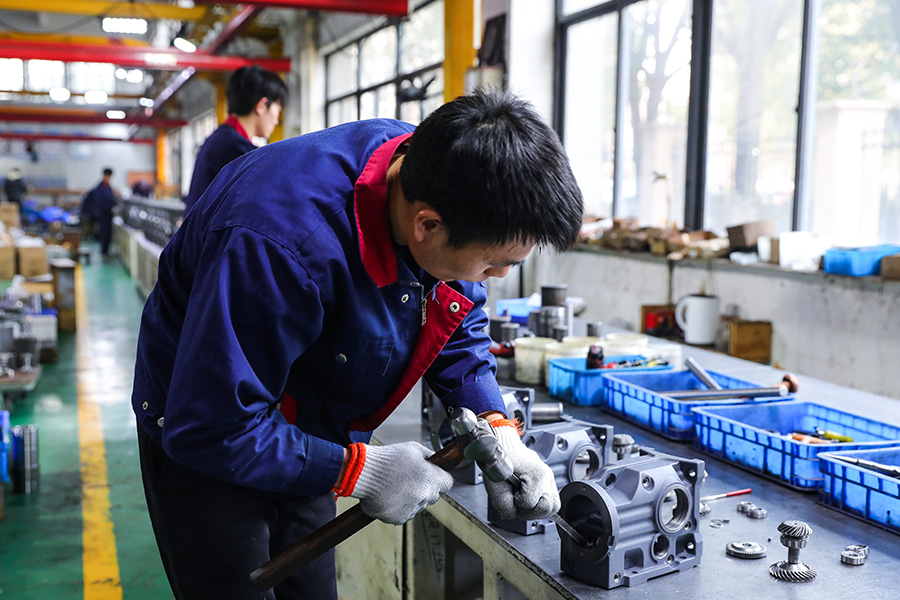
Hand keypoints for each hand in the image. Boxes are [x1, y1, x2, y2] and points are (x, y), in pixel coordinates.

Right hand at [337, 442, 453, 524]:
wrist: (363, 473)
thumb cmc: (387, 459)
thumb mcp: (413, 449)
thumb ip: (429, 457)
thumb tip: (437, 461)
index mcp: (430, 478)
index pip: (448, 483)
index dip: (440, 478)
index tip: (434, 476)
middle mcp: (424, 496)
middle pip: (434, 495)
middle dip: (426, 488)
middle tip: (410, 479)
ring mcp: (411, 509)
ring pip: (418, 505)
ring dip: (412, 498)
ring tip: (395, 485)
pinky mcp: (399, 518)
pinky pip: (405, 514)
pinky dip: (399, 507)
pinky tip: (389, 495)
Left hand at [483, 424, 560, 519]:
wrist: (504, 445)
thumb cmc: (500, 460)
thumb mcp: (495, 483)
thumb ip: (503, 503)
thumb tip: (513, 514)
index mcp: (535, 474)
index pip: (530, 503)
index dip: (517, 504)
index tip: (511, 495)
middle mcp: (546, 476)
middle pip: (547, 508)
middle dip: (530, 511)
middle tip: (518, 503)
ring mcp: (549, 478)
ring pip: (554, 506)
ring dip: (538, 509)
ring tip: (524, 502)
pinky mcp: (549, 481)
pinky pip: (552, 500)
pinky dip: (541, 504)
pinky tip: (530, 499)